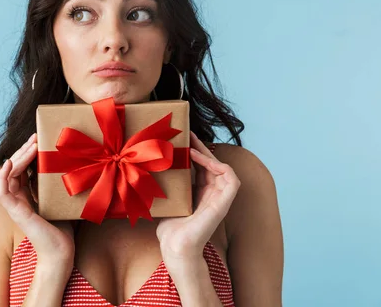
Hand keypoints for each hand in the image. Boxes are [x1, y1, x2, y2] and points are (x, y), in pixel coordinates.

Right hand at [0, 133, 74, 265]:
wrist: (61, 251)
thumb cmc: (63, 229)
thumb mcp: (60, 200)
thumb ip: (57, 185)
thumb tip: (69, 164)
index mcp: (28, 196)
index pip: (22, 169)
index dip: (27, 153)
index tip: (38, 140)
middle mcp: (19, 199)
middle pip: (14, 169)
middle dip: (23, 150)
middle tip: (35, 137)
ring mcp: (15, 205)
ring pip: (8, 175)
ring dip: (17, 157)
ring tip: (30, 145)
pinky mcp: (16, 212)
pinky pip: (1, 191)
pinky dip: (2, 176)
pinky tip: (9, 163)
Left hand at [156, 132, 239, 269]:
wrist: (175, 246)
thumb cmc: (169, 228)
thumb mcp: (167, 199)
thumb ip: (166, 185)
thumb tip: (149, 167)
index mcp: (200, 193)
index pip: (202, 166)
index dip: (195, 151)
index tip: (184, 138)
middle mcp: (212, 194)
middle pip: (212, 164)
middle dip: (201, 147)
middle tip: (189, 133)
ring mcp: (219, 199)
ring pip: (224, 168)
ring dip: (210, 155)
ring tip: (193, 147)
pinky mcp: (224, 204)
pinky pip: (232, 179)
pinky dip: (222, 167)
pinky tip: (206, 161)